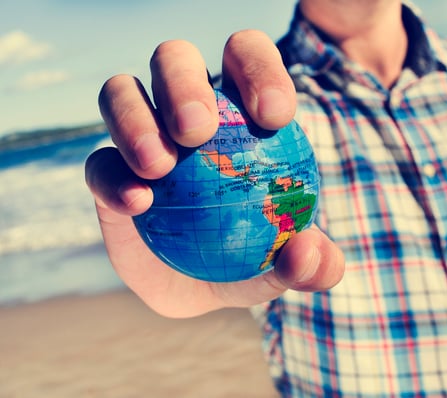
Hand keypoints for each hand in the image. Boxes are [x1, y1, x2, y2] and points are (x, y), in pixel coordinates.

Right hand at [84, 32, 343, 317]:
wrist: (206, 289)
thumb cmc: (255, 260)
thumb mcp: (294, 266)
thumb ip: (314, 263)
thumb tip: (308, 252)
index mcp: (238, 109)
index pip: (246, 59)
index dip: (259, 69)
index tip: (274, 116)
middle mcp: (184, 110)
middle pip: (173, 59)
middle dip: (183, 82)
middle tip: (197, 131)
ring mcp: (141, 137)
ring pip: (121, 92)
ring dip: (135, 119)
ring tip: (159, 166)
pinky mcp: (107, 173)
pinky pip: (99, 163)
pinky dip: (112, 177)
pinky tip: (138, 203)